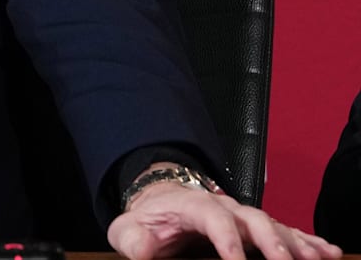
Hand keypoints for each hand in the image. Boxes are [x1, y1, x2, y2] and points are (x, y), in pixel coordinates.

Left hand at [108, 178, 341, 259]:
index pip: (213, 217)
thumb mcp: (129, 230)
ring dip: (298, 243)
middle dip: (271, 241)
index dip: (227, 239)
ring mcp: (243, 217)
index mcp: (193, 205)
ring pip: (275, 226)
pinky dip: (307, 241)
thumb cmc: (147, 221)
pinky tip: (328, 253)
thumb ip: (133, 240)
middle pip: (254, 218)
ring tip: (320, 259)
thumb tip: (144, 251)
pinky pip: (285, 232)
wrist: (160, 203)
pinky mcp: (255, 229)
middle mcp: (225, 207)